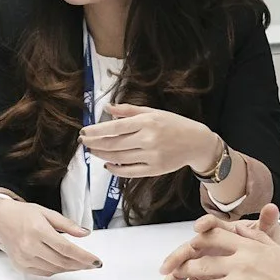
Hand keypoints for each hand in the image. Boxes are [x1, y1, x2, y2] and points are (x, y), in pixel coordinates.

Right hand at [0, 198, 99, 275]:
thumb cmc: (23, 214)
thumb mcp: (46, 212)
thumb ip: (67, 224)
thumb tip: (85, 234)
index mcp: (38, 230)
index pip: (66, 248)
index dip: (84, 257)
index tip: (97, 261)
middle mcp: (29, 246)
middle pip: (62, 261)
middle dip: (81, 264)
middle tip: (92, 264)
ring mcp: (24, 258)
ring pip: (55, 269)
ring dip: (71, 268)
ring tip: (81, 264)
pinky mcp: (21, 266)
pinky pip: (44, 273)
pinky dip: (57, 270)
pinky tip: (65, 265)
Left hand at [78, 103, 220, 178]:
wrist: (196, 142)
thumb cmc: (174, 124)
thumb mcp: (153, 112)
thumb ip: (129, 111)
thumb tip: (107, 108)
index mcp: (147, 123)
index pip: (115, 127)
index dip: (96, 131)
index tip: (84, 132)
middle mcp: (148, 140)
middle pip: (114, 144)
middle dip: (95, 144)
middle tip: (83, 142)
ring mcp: (151, 157)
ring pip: (119, 158)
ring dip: (102, 155)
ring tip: (92, 151)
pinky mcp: (154, 170)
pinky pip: (129, 172)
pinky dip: (115, 169)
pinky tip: (107, 164)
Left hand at [157, 207, 279, 279]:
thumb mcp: (276, 248)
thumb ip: (256, 236)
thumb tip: (239, 227)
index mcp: (247, 248)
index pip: (214, 238)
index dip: (196, 241)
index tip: (186, 248)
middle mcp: (238, 264)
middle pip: (200, 264)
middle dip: (181, 270)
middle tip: (170, 275)